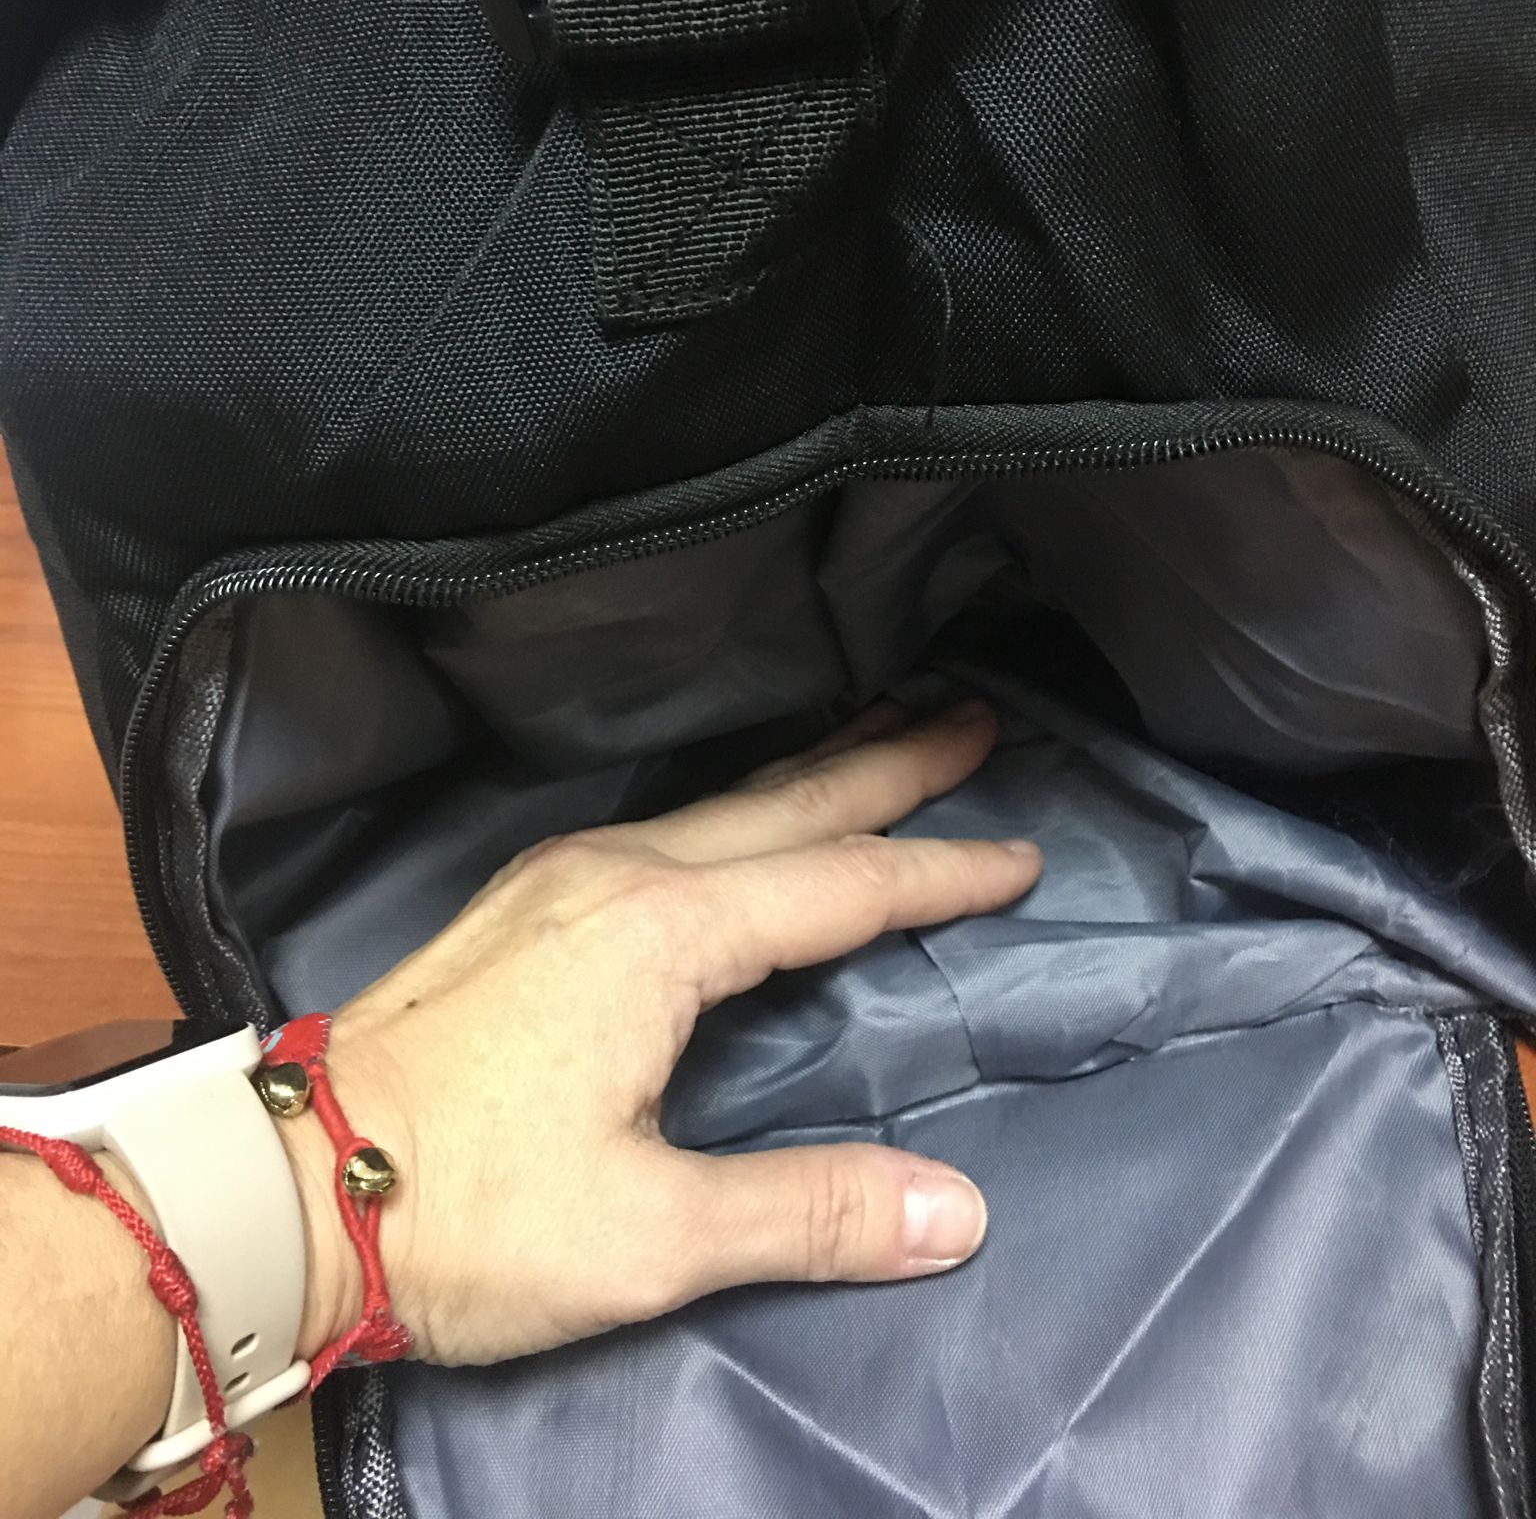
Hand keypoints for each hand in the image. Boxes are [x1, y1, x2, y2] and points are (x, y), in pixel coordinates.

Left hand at [284, 699, 1039, 1366]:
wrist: (288, 1188)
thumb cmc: (465, 1211)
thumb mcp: (649, 1237)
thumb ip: (809, 1214)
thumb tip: (958, 1212)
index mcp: (661, 934)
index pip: (838, 888)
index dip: (937, 872)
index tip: (1020, 855)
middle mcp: (616, 877)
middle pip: (786, 803)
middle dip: (889, 765)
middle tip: (974, 717)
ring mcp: (560, 880)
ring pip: (723, 804)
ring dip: (815, 775)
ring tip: (886, 739)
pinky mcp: (524, 905)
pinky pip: (670, 827)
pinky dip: (745, 809)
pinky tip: (750, 822)